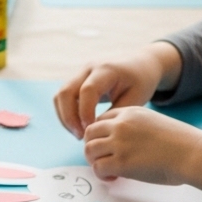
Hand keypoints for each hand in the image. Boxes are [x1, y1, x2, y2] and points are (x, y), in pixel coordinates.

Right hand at [53, 43, 182, 138]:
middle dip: (69, 117)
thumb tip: (93, 130)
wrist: (140, 65)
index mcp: (107, 70)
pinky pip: (63, 97)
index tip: (91, 130)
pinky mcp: (77, 80)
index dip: (85, 112)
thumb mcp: (134, 99)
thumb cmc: (140, 83)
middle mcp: (89, 69)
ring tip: (79, 134)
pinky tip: (78, 127)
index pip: (87, 90)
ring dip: (65, 117)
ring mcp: (80, 73)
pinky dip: (66, 114)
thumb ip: (113, 115)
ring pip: (60, 96)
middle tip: (81, 136)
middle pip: (66, 92)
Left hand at [84, 105, 201, 187]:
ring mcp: (119, 142)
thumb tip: (124, 145)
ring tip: (109, 170)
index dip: (101, 135)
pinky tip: (115, 178)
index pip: (102, 119)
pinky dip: (102, 175)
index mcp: (131, 113)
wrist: (192, 153)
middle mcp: (121, 124)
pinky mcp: (121, 162)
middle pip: (90, 132)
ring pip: (90, 150)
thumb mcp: (155, 123)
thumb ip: (136, 129)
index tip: (108, 146)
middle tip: (103, 159)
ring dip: (96, 162)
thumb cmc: (181, 143)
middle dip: (93, 147)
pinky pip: (98, 168)